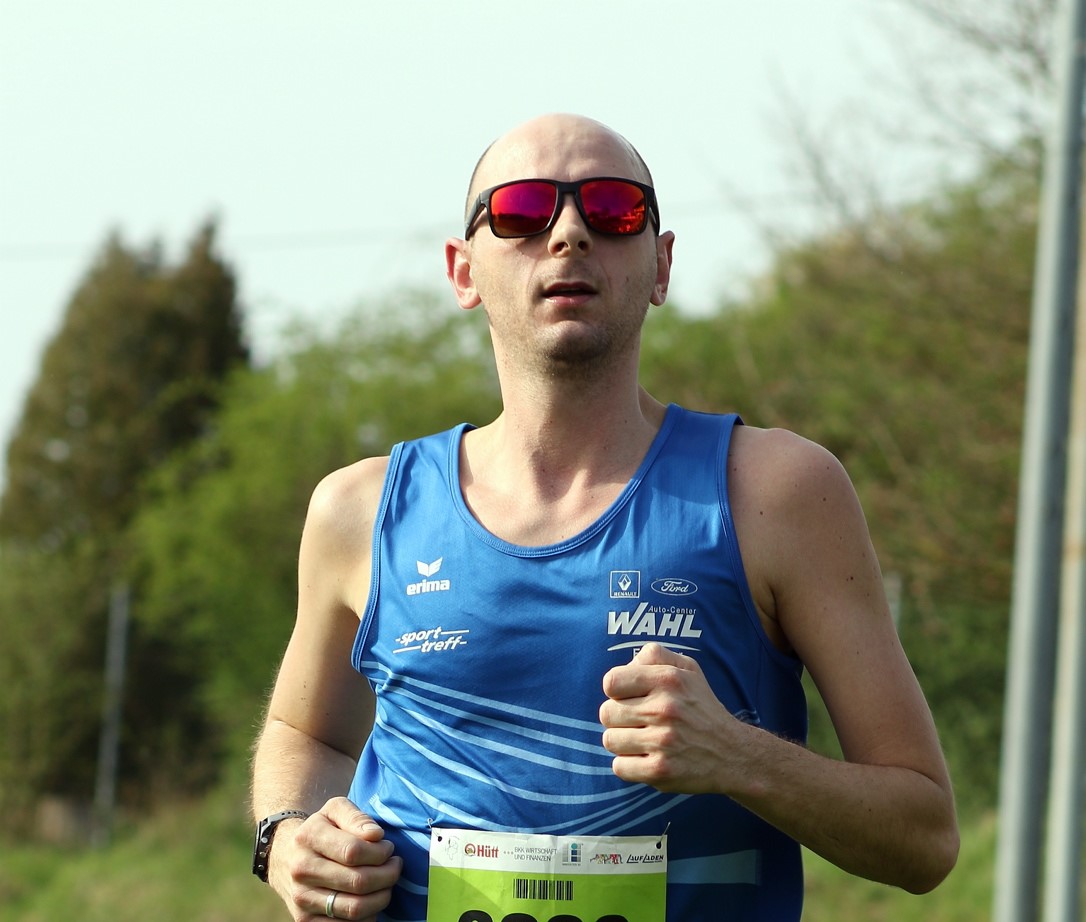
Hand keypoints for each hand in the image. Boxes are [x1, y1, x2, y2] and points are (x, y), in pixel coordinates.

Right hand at [275, 797, 401, 920]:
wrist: (287, 855)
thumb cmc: (323, 829)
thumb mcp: (336, 810)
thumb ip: (357, 817)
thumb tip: (376, 835)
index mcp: (308, 837)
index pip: (354, 851)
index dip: (380, 852)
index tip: (388, 848)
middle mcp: (301, 870)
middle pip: (358, 882)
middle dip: (388, 875)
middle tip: (395, 866)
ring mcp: (301, 899)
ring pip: (355, 909)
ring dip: (382, 897)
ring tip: (387, 883)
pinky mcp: (304, 921)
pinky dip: (367, 916)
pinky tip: (371, 899)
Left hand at [599, 642, 741, 794]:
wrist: (732, 753)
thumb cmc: (701, 707)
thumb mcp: (687, 669)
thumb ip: (654, 655)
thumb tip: (626, 665)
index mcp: (668, 679)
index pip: (611, 682)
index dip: (616, 691)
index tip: (630, 698)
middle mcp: (665, 708)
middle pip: (606, 713)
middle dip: (618, 718)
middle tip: (639, 722)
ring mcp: (663, 742)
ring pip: (610, 740)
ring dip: (623, 743)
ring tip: (644, 740)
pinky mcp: (661, 771)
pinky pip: (619, 767)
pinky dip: (628, 765)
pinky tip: (647, 759)